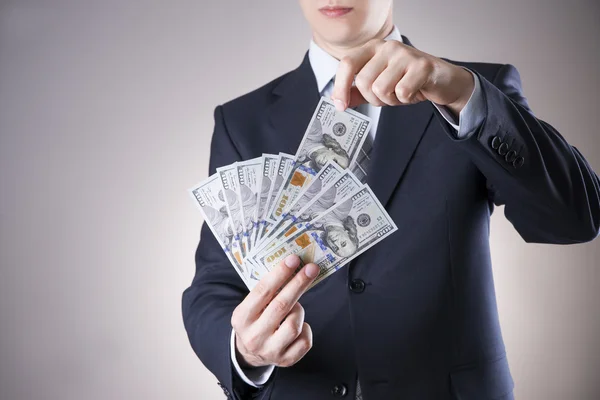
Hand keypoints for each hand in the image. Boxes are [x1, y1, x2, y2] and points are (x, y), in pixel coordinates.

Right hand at [231, 255, 318, 367]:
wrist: (249, 352)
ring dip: (299, 310)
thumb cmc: (255, 320)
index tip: (293, 259)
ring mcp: (270, 350)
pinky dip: (305, 328)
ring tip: (294, 307)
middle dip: (298, 284)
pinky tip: (298, 325)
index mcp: (242, 318)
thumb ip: (266, 292)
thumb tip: (292, 266)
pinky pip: (305, 340)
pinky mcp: (285, 360)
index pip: (262, 291)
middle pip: (281, 305)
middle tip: (311, 268)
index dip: (280, 274)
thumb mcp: (250, 306)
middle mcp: (254, 336)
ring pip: (294, 324)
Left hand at [331, 39, 473, 115]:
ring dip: (390, 100)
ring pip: (381, 89)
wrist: (441, 80)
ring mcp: (405, 54)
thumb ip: (357, 92)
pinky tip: (413, 91)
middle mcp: (387, 47)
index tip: (340, 105)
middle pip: (364, 81)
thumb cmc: (409, 80)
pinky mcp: (422, 65)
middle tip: (388, 96)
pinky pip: (401, 93)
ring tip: (401, 92)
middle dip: (374, 98)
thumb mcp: (379, 85)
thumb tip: (337, 100)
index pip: (347, 64)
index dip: (340, 86)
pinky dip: (405, 99)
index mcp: (373, 48)